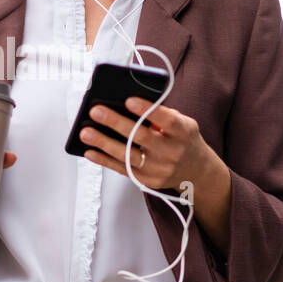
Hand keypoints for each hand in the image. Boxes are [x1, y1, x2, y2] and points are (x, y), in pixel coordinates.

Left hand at [78, 96, 217, 192]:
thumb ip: (162, 114)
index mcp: (183, 133)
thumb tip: (126, 104)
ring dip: (104, 143)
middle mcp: (172, 152)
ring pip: (128, 156)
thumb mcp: (183, 123)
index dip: (147, 110)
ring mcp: (159, 169)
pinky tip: (90, 151)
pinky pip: (122, 169)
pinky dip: (104, 160)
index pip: (166, 120)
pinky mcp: (147, 181)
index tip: (128, 100)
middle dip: (116, 123)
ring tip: (86, 133)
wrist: (196, 172)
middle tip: (96, 111)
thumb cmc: (183, 140)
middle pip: (141, 138)